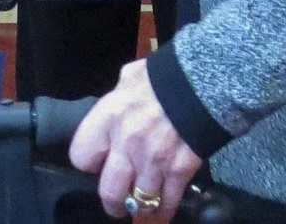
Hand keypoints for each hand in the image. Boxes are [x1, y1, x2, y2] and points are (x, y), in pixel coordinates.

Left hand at [71, 59, 203, 220]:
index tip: (96, 165)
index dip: (88, 163)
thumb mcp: (130, 77)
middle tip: (115, 203)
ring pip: (139, 202)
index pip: (81, 156)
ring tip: (140, 206)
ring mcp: (154, 160)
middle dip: (112, 202)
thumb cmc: (165, 75)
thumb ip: (116, 98)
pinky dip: (165, 209)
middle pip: (109, 191)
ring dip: (140, 207)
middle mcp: (127, 143)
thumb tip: (112, 109)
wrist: (204, 80)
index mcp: (109, 116)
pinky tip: (163, 208)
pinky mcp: (180, 170)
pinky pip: (168, 202)